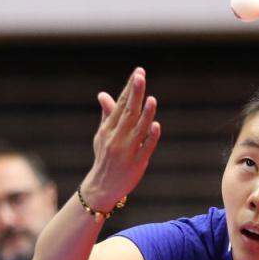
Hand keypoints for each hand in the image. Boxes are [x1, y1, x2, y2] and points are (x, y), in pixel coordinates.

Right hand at [83, 67, 160, 209]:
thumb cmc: (105, 158)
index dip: (130, 88)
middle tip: (140, 76)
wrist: (103, 186)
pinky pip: (145, 148)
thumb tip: (103, 94)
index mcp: (108, 129)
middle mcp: (117, 137)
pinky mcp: (137, 163)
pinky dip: (150, 137)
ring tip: (151, 99)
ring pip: (138, 129)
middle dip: (135, 94)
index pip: (120, 104)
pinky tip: (156, 126)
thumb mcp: (102, 135)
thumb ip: (107, 115)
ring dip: (145, 114)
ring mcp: (127, 151)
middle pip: (128, 112)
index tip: (138, 72)